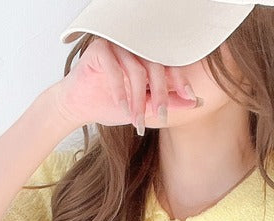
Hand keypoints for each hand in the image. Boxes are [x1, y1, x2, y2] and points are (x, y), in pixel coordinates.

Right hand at [48, 37, 200, 130]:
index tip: (190, 97)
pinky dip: (120, 92)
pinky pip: (116, 70)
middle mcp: (134, 50)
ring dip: (138, 99)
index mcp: (146, 60)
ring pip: (137, 71)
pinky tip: (121, 108)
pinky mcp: (100, 49)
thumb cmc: (109, 105)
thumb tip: (193, 103)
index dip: (180, 81)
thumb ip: (167, 103)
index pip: (169, 66)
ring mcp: (117, 47)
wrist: (79, 107)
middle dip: (161, 95)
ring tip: (136, 120)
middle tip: (161, 116)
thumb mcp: (144, 109)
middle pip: (156, 67)